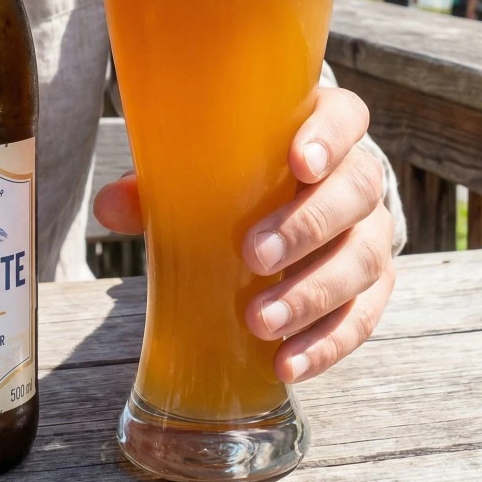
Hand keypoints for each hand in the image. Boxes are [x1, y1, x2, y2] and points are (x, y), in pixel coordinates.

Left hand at [93, 87, 395, 384]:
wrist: (279, 212)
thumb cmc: (236, 179)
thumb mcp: (202, 170)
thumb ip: (158, 184)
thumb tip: (109, 206)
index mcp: (322, 129)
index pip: (345, 117)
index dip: (329, 137)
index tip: (299, 162)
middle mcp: (357, 177)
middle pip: (356, 190)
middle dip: (308, 224)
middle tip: (255, 254)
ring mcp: (370, 233)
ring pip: (364, 258)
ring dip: (313, 294)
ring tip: (261, 323)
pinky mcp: (372, 287)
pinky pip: (363, 315)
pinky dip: (327, 343)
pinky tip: (289, 364)